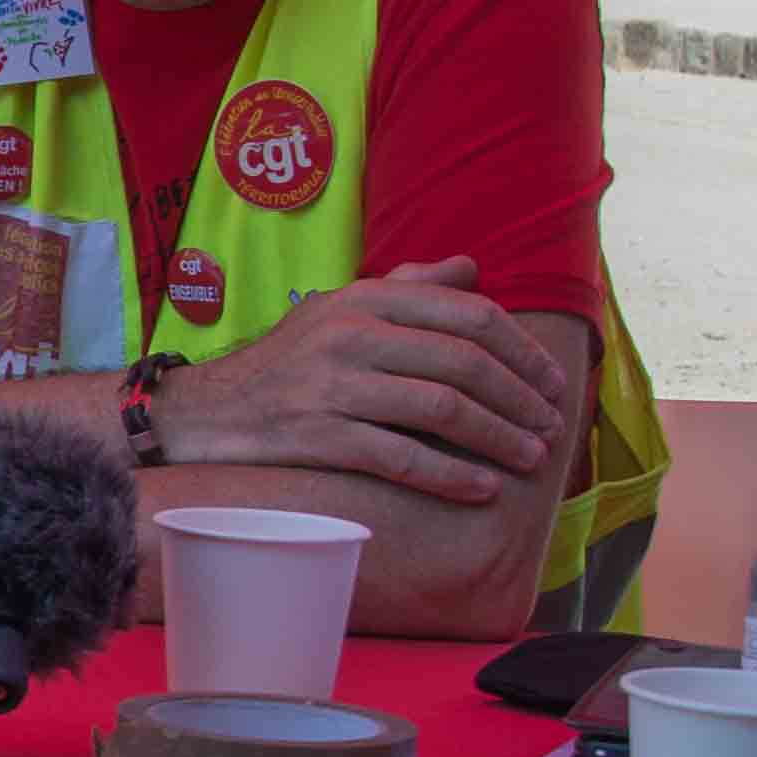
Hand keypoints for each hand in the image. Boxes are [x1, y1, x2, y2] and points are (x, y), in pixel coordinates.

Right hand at [149, 260, 568, 507]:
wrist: (204, 412)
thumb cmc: (283, 362)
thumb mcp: (338, 309)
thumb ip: (406, 287)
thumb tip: (470, 269)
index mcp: (365, 298)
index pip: (466, 314)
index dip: (521, 349)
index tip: (552, 381)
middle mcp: (353, 335)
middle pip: (463, 361)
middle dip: (520, 397)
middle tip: (552, 426)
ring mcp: (335, 386)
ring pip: (441, 409)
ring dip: (498, 437)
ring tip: (530, 458)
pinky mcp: (320, 436)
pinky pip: (401, 455)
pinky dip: (451, 474)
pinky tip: (483, 488)